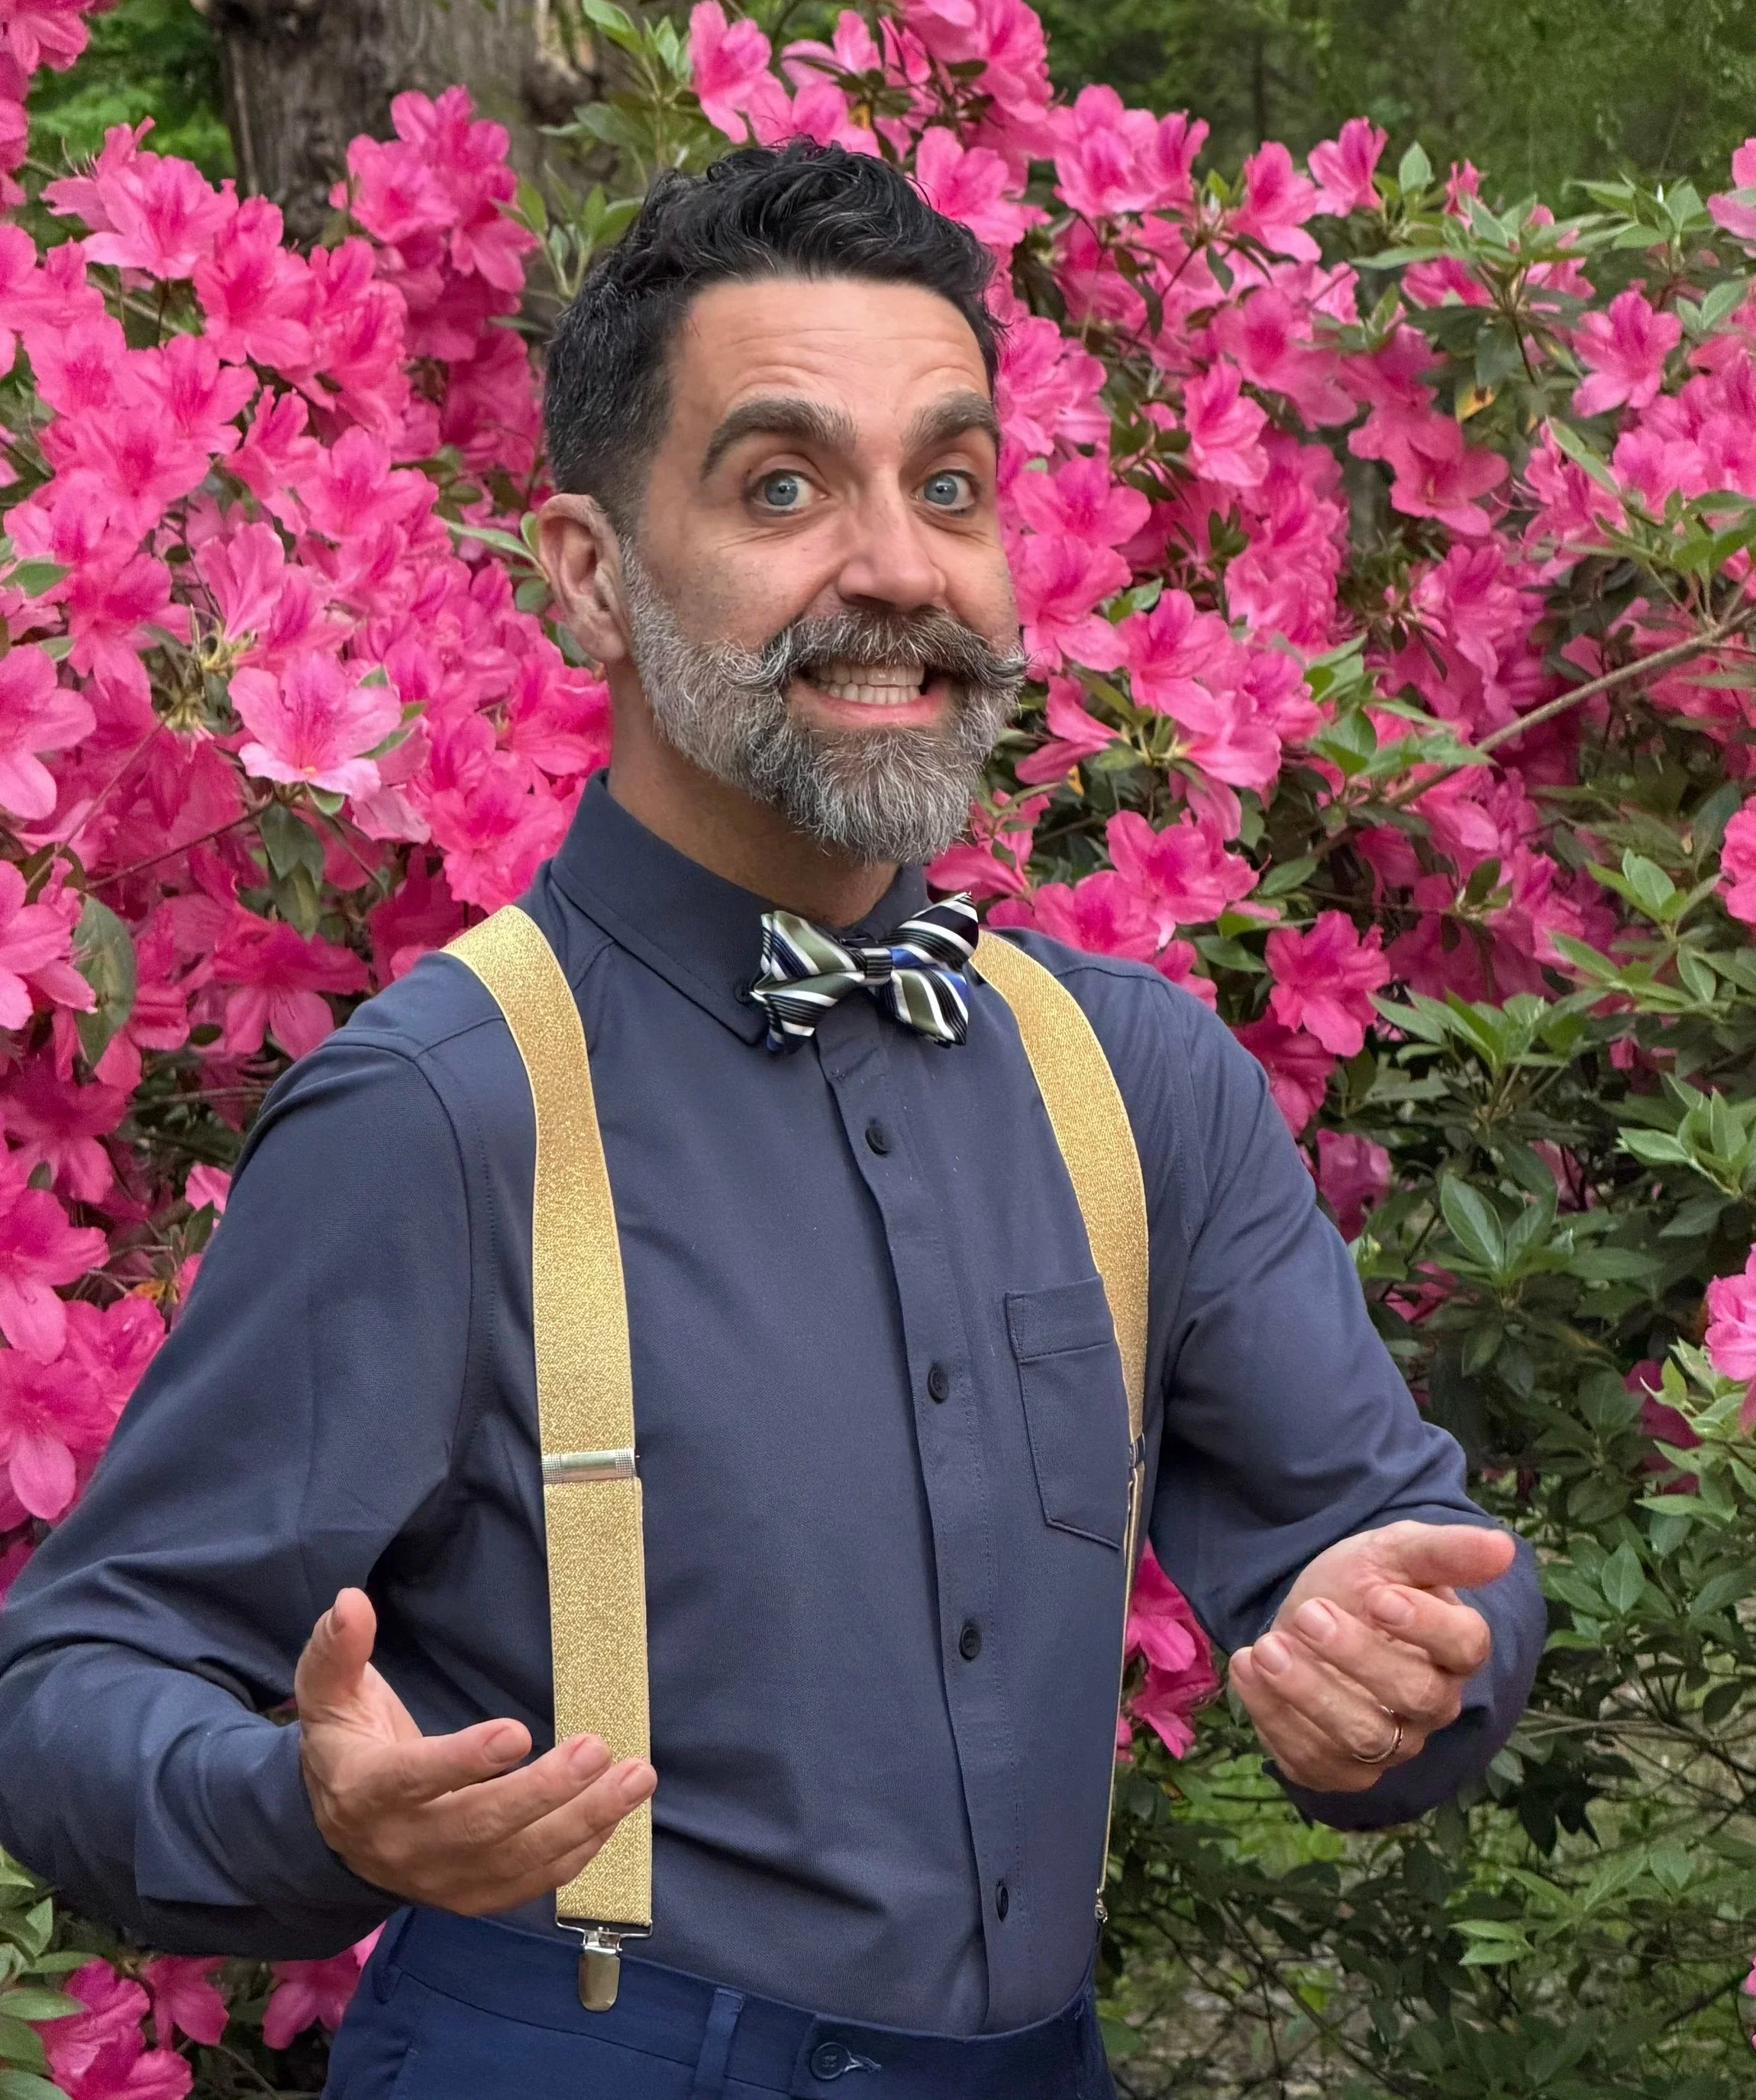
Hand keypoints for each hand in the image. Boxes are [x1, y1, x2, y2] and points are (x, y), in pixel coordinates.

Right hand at [295, 1588, 655, 1912]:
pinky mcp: (472, 1896)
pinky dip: (579, 1851)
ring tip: (636, 1777)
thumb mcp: (327, 1694)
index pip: (414, 1780)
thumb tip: (351, 1600)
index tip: (517, 1734)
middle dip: (544, 1790)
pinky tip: (617, 1813)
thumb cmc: (345, 1745)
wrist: (334, 1831)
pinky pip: (531, 1882)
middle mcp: (402, 1845)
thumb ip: (337, 1649)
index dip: (464, 1761)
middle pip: (479, 1826)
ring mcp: (440, 1879)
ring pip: (517, 1859)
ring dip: (583, 1820)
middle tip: (597, 1749)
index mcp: (365, 1791)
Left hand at [1228, 1521, 1514, 1793]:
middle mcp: (1431, 1705)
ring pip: (1363, 1737)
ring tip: (1267, 1647)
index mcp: (1454, 1648)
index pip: (1464, 1646)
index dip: (1425, 1626)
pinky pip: (1314, 1761)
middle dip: (1356, 1655)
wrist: (1310, 1617)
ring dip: (1309, 1692)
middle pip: (1414, 1696)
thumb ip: (1443, 1550)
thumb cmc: (1364, 1583)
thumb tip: (1503, 1546)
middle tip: (1308, 1614)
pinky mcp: (1340, 1770)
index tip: (1378, 1597)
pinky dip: (1274, 1717)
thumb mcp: (1393, 1552)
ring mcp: (1389, 1745)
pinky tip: (1247, 1669)